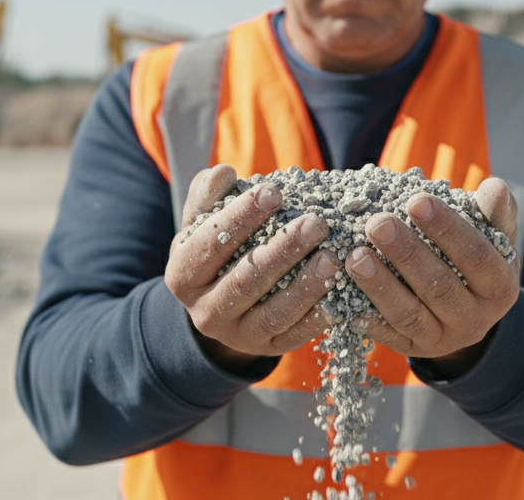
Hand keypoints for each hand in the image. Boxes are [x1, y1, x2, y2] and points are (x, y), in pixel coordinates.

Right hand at [165, 164, 340, 373]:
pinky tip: (340, 292)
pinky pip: (295, 335)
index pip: (209, 245)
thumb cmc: (216, 248)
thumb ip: (208, 196)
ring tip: (333, 258)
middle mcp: (205, 311)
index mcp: (183, 275)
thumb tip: (223, 173)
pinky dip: (318, 316)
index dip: (240, 218)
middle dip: (283, 250)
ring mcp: (237, 335)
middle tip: (316, 223)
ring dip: (306, 286)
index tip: (273, 192)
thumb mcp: (203, 222)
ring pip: (274, 312)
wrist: (220, 304)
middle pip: (246, 280)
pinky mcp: (268, 349)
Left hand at [344, 177, 520, 376]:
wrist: (470, 311)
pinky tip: (348, 303)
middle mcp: (476, 319)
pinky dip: (370, 322)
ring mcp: (444, 339)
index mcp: (501, 286)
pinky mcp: (415, 350)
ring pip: (410, 314)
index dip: (446, 228)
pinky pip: (390, 338)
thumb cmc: (478, 258)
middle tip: (376, 223)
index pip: (475, 255)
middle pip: (439, 286)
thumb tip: (496, 187)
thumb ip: (494, 212)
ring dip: (380, 285)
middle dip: (405, 253)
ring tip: (354, 256)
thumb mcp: (494, 236)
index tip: (415, 201)